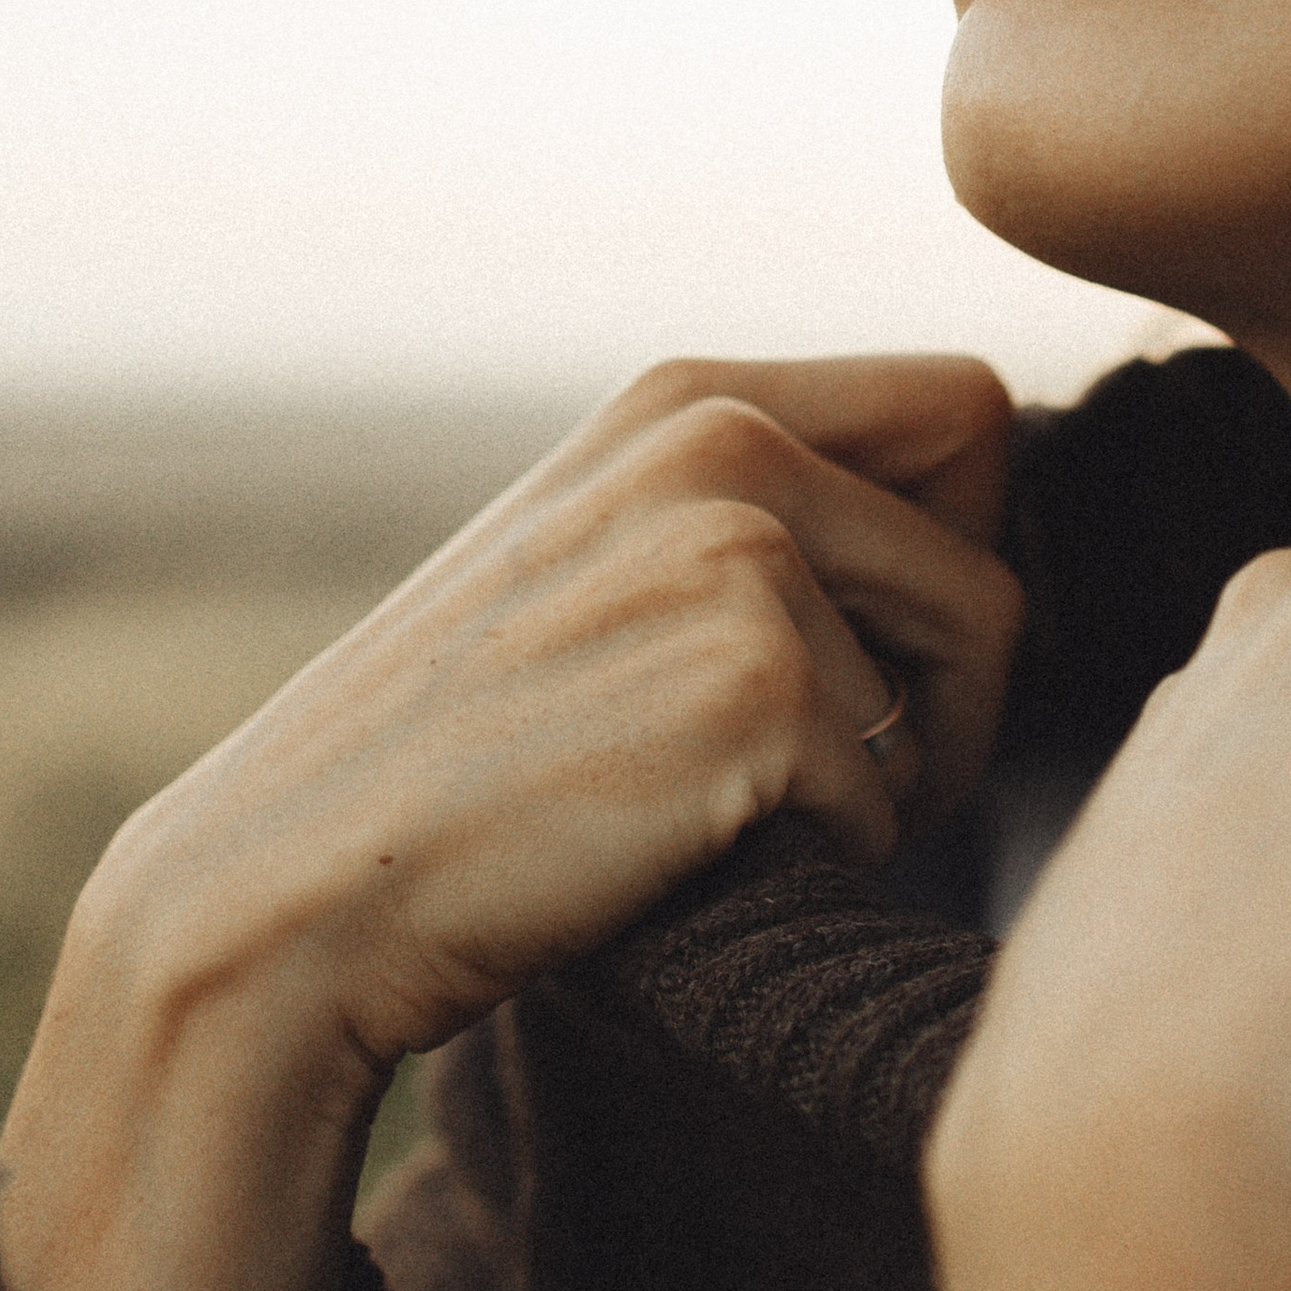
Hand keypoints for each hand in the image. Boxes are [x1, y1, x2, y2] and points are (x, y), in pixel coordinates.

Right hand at [86, 352, 1023, 1075]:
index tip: (875, 647)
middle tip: (828, 765)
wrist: (298, 892)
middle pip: (992, 554)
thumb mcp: (604, 566)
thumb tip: (989, 547)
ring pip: (970, 678)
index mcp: (687, 397)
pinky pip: (892, 799)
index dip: (961, 543)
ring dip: (892, 778)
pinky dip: (822, 858)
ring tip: (732, 810)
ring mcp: (737, 552)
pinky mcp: (755, 682)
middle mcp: (720, 439)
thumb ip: (762, 514)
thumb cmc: (470, 763)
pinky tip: (684, 854)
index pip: (965, 411)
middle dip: (952, 681)